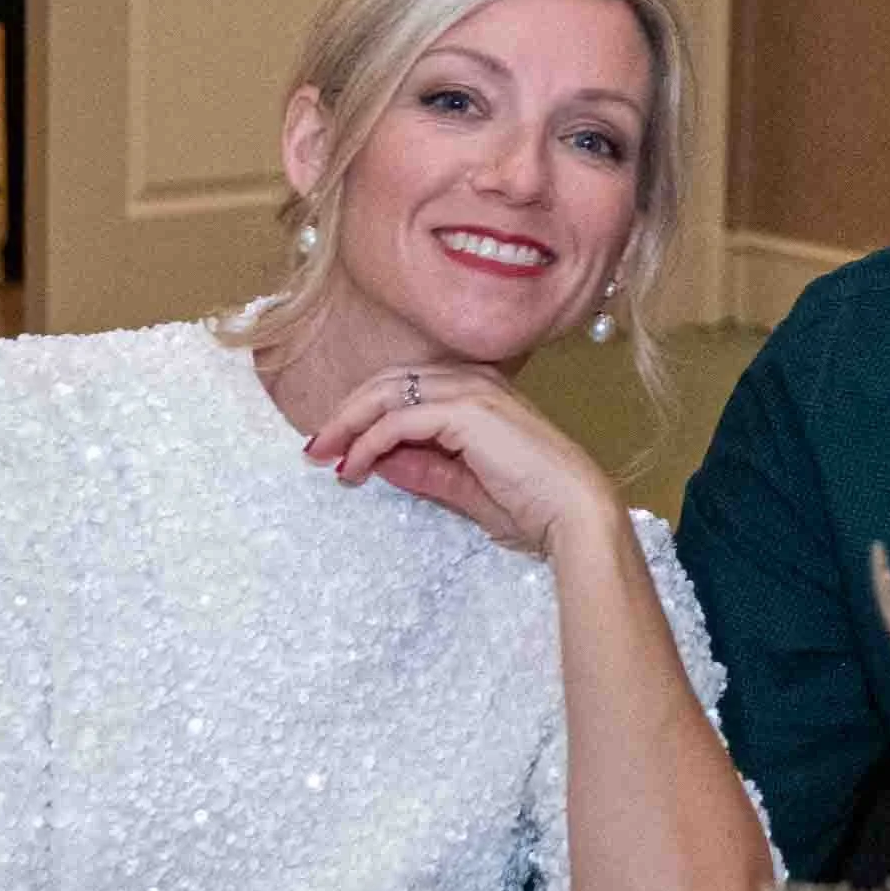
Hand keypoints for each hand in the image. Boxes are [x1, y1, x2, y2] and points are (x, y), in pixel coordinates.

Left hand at [304, 365, 617, 557]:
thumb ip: (424, 468)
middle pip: (388, 381)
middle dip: (347, 413)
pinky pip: (398, 421)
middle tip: (316, 447)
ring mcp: (471, 390)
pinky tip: (355, 466)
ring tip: (324, 454)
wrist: (573, 511)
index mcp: (479, 389)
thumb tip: (380, 461)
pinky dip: (369, 442)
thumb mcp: (464, 486)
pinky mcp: (465, 411)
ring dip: (349, 424)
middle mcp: (474, 379)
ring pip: (387, 393)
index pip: (406, 387)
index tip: (336, 446)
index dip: (364, 412)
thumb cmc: (533, 504)